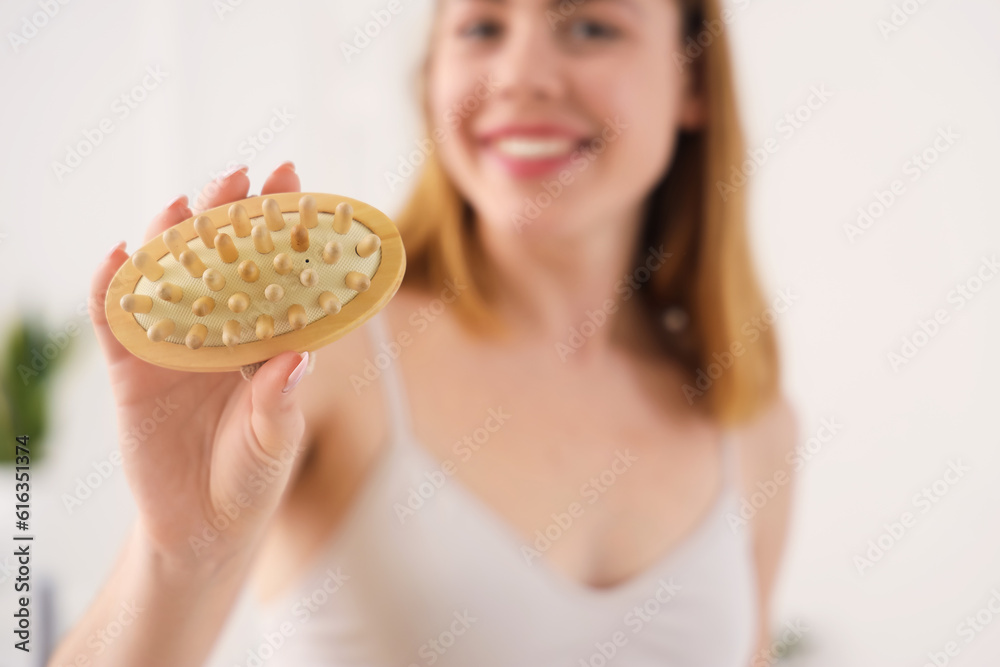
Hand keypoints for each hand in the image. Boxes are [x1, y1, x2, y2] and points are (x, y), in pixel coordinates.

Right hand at [89, 162, 308, 570]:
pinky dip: (114, 289)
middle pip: (220, 262)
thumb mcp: (275, 442)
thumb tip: (296, 358)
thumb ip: (280, 403)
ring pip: (167, 279)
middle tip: (240, 175)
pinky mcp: (132, 371)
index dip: (281, 228)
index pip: (274, 273)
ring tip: (182, 206)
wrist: (203, 527)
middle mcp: (218, 333)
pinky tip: (121, 256)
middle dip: (228, 215)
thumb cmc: (251, 476)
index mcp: (262, 339)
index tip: (294, 183)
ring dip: (172, 240)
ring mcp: (173, 347)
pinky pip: (117, 322)